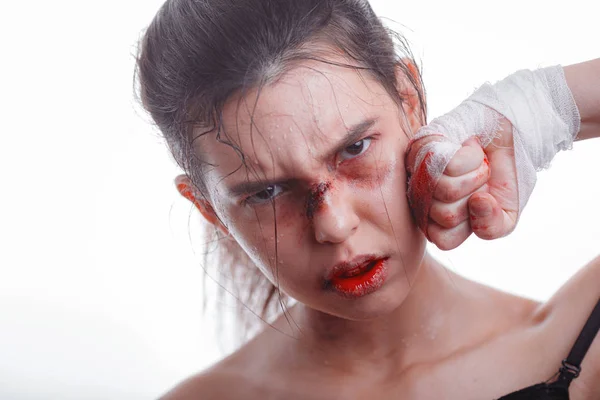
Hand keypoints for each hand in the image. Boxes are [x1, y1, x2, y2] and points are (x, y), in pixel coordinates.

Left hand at [406, 117, 519, 249]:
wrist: (511, 138)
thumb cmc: (503, 178)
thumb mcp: (506, 214)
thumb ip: (491, 227)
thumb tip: (477, 203)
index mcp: (438, 220)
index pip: (443, 239)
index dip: (469, 225)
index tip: (481, 205)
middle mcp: (424, 198)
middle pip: (445, 216)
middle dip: (476, 196)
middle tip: (479, 180)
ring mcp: (420, 172)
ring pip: (446, 190)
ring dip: (475, 175)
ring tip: (477, 163)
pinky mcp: (423, 145)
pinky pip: (448, 164)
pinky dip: (472, 157)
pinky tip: (471, 148)